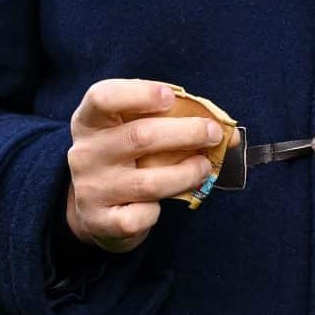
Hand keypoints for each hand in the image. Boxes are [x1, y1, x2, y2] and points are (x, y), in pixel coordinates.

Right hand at [62, 79, 225, 252]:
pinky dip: (159, 210)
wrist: (93, 209)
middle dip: (186, 133)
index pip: (103, 97)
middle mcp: (85, 153)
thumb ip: (171, 123)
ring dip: (186, 173)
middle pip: (139, 137)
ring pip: (149, 181)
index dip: (139, 93)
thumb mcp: (133, 132)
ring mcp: (91, 189)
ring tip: (204, 167)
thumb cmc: (125, 158)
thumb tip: (229, 135)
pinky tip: (164, 203)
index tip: (171, 96)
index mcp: (90, 121)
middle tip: (213, 133)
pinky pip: (142, 216)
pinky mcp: (101, 221)